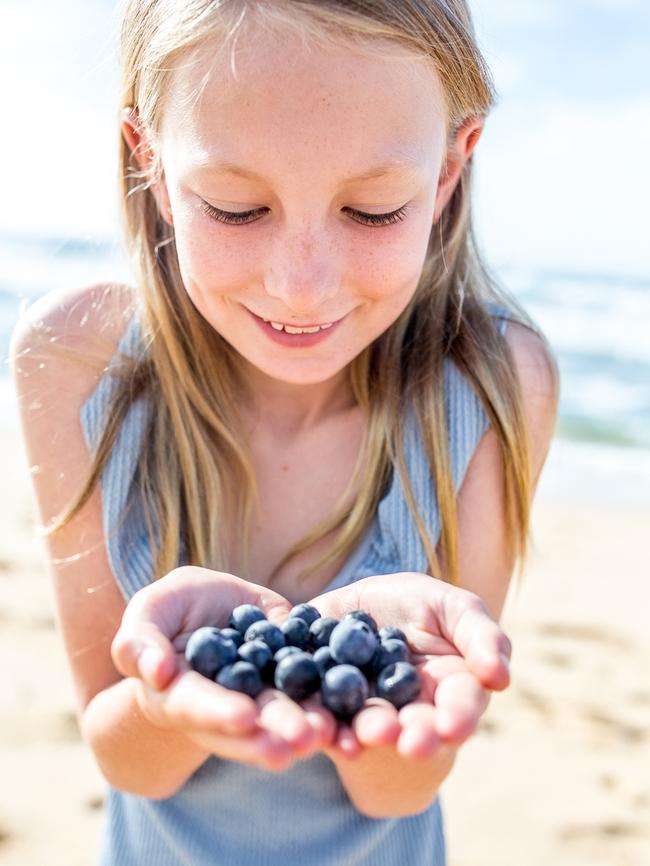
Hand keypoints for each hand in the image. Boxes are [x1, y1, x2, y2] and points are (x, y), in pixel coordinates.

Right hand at [111, 566, 335, 771]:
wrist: (210, 606)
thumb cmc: (169, 611)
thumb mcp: (148, 613)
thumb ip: (139, 642)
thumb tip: (155, 674)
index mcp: (180, 697)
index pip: (196, 706)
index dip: (218, 711)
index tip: (244, 716)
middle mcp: (225, 710)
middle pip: (248, 725)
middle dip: (274, 732)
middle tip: (300, 740)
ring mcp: (264, 699)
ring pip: (286, 719)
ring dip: (310, 730)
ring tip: (331, 734)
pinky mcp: (297, 682)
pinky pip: (317, 697)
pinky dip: (335, 712)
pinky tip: (353, 721)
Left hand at [308, 572, 510, 760]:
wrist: (357, 612)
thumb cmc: (418, 606)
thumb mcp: (455, 608)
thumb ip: (481, 636)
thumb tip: (500, 677)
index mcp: (453, 687)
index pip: (462, 706)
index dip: (459, 717)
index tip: (453, 727)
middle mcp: (414, 711)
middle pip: (420, 729)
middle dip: (417, 737)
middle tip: (413, 745)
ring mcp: (372, 713)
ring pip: (375, 728)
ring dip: (375, 733)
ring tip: (372, 733)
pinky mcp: (332, 711)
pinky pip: (332, 724)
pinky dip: (333, 732)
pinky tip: (335, 737)